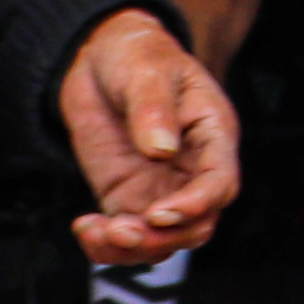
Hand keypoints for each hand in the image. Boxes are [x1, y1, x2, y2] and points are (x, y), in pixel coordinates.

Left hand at [60, 12, 239, 268]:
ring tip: (96, 232)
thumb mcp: (147, 70)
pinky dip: (105, 244)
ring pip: (162, 239)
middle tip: (120, 230)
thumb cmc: (138, 55)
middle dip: (161, 237)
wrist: (100, 59)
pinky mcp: (127, 198)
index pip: (220, 183)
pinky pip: (126, 234)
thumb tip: (161, 149)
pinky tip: (84, 227)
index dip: (196, 205)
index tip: (159, 212)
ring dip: (132, 248)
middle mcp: (191, 170)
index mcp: (212, 136)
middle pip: (195, 225)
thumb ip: (154, 108)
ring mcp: (159, 189)